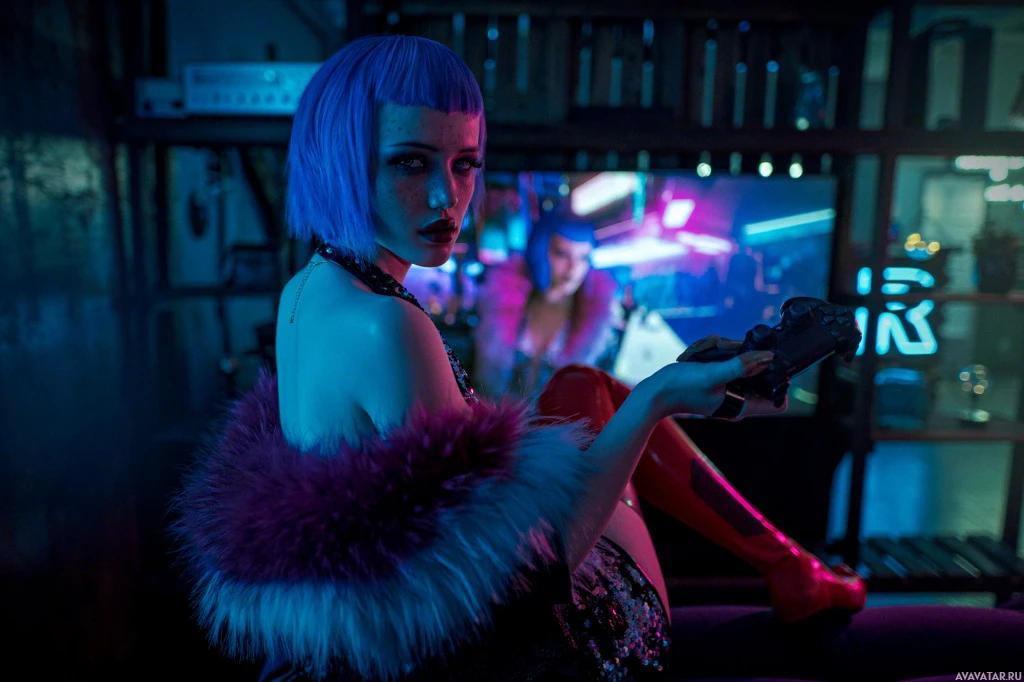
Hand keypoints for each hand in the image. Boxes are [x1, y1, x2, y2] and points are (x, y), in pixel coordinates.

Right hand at [644, 335, 787, 419]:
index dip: (779, 385)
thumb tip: (768, 357)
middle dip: (742, 356)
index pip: (776, 402)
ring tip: (701, 353)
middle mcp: (738, 397)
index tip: (767, 366)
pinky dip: (712, 352)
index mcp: (742, 405)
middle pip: (758, 373)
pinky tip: (696, 355)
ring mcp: (727, 387)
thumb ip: (741, 366)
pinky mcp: (717, 378)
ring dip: (721, 350)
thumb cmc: (681, 388)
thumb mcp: (713, 374)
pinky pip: (724, 359)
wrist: (655, 391)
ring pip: (739, 361)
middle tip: (721, 351)